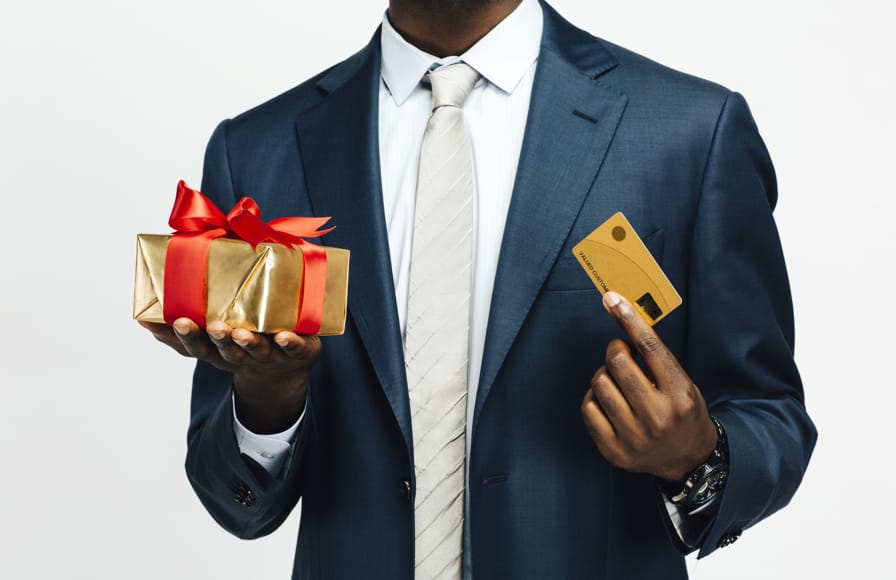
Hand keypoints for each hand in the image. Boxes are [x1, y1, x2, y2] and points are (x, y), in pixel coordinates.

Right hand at [140, 318, 320, 433]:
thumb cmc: (246, 343)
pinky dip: (289, 344)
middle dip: (210, 339)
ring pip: (254, 351)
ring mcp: (268, 356)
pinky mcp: (297, 351)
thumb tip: (150, 307)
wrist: (287, 370)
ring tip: (237, 333)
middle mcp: (240, 356)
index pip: (195, 346)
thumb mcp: (217, 335)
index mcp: (219, 351)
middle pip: (221, 350)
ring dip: (245, 343)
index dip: (182, 336)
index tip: (169, 320)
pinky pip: (293, 349)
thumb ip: (195, 318)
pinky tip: (285, 336)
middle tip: (200, 325)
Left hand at [581, 292, 716, 482]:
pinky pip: (588, 408)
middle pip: (618, 362)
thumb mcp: (682, 383)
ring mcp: (635, 436)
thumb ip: (656, 358)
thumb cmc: (681, 411)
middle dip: (615, 349)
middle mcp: (658, 416)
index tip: (612, 299)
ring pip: (599, 383)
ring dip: (604, 374)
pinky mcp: (614, 451)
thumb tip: (623, 317)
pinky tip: (607, 401)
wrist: (687, 459)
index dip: (628, 319)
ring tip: (617, 381)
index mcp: (680, 394)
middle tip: (620, 353)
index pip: (650, 347)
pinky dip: (594, 398)